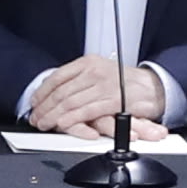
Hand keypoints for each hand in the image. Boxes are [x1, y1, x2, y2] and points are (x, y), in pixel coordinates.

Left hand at [20, 57, 160, 131]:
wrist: (152, 87)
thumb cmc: (125, 84)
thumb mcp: (100, 74)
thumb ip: (79, 80)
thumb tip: (56, 91)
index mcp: (88, 63)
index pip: (58, 76)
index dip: (42, 91)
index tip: (34, 102)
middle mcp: (94, 71)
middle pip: (61, 91)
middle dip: (44, 107)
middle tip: (35, 118)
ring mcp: (103, 85)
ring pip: (70, 102)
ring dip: (53, 115)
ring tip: (44, 124)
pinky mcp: (112, 100)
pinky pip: (86, 110)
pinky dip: (71, 118)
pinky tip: (62, 124)